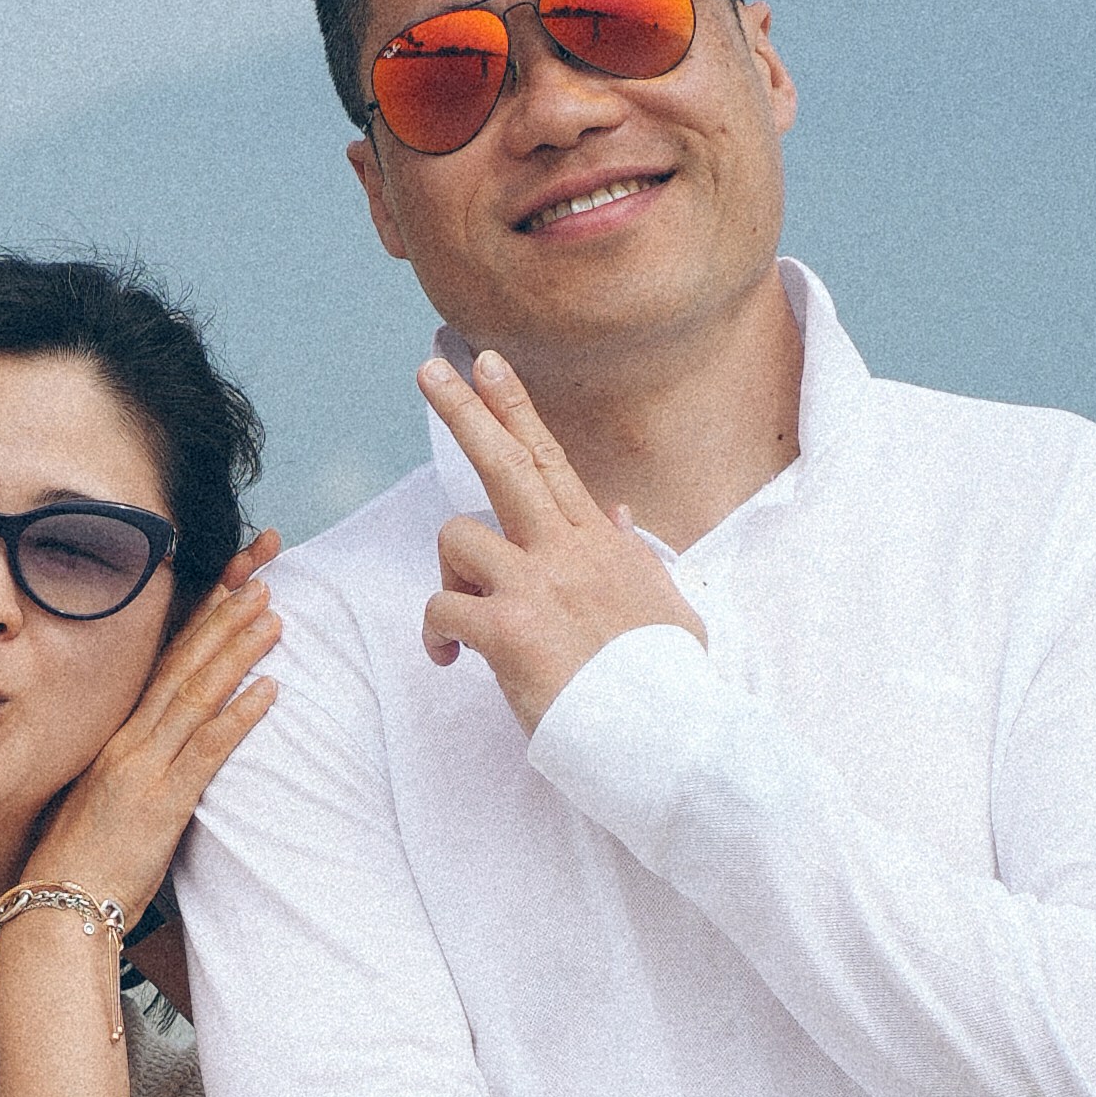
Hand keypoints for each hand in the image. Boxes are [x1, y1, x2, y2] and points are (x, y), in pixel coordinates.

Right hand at [31, 541, 280, 924]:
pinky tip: (269, 690)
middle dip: (222, 615)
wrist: (58, 905)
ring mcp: (145, 767)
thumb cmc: (82, 861)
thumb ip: (133, 767)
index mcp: (117, 736)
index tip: (227, 584)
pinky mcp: (162, 802)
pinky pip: (207, 750)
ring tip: (272, 615)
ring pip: (197, 694)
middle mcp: (130, 741)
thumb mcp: (105, 798)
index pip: (163, 664)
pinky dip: (239, 717)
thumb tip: (161, 754)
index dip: (196, 620)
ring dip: (237, 651)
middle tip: (260, 577)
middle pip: (182, 664)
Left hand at [416, 347, 703, 726]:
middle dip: (466, 411)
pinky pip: (442, 608)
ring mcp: (538, 586)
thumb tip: (616, 510)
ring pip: (457, 537)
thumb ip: (629, 550)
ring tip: (467, 615)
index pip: (551, 461)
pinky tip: (450, 658)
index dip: (516, 409)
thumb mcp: (660, 601)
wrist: (666, 733)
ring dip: (449, 572)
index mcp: (599, 543)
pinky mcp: (510, 630)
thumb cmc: (661, 678)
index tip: (487, 363)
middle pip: (507, 463)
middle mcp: (568, 551)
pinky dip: (435, 633)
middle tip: (428, 369)